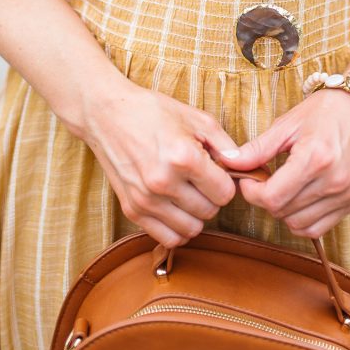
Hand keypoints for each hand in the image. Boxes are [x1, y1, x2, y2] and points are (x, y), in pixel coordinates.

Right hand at [83, 82, 238, 247]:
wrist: (107, 114)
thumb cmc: (152, 111)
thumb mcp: (196, 117)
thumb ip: (225, 144)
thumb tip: (242, 167)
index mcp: (183, 157)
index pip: (225, 193)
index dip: (226, 181)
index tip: (216, 171)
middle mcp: (164, 182)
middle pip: (210, 212)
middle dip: (212, 196)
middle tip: (201, 179)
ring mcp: (146, 199)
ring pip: (191, 229)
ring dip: (196, 214)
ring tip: (189, 192)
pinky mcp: (132, 210)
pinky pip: (168, 238)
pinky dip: (178, 228)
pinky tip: (176, 208)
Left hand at [220, 89, 349, 237]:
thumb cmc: (326, 110)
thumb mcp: (288, 123)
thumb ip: (258, 148)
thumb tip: (229, 162)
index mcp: (315, 158)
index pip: (272, 197)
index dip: (252, 192)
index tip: (248, 179)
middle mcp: (333, 181)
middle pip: (282, 212)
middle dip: (264, 199)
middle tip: (263, 180)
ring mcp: (345, 195)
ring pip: (298, 225)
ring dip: (282, 211)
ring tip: (281, 187)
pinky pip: (319, 228)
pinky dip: (302, 220)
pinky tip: (297, 199)